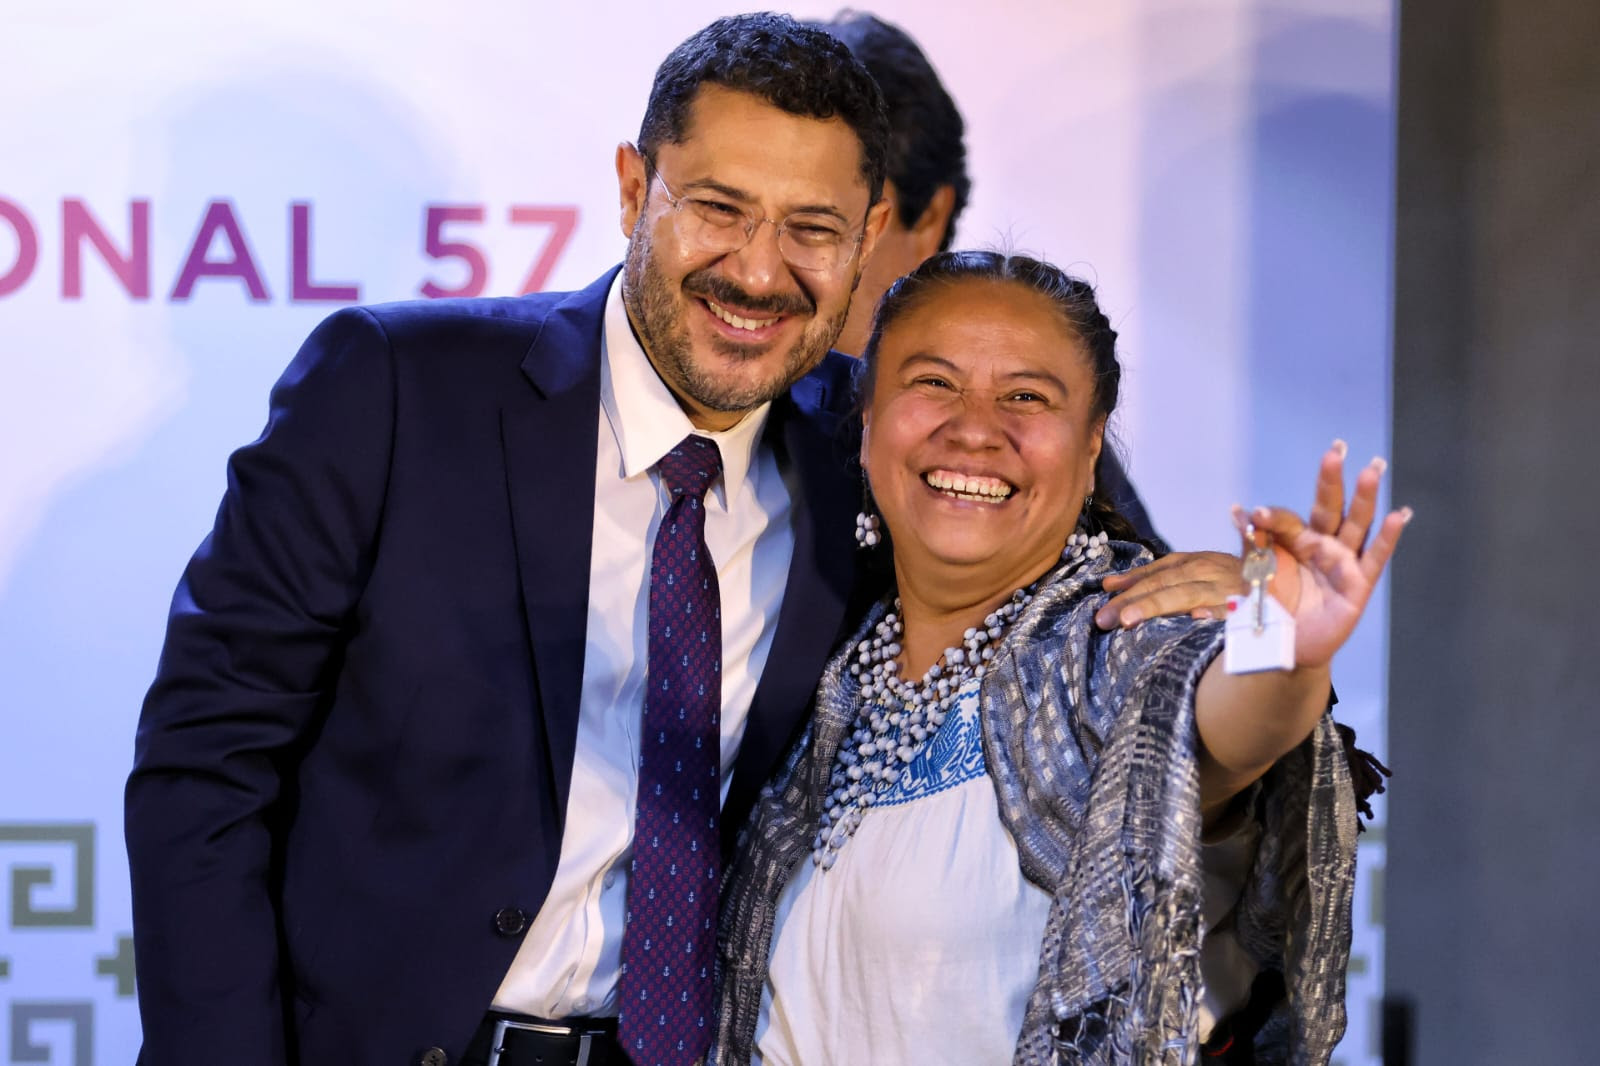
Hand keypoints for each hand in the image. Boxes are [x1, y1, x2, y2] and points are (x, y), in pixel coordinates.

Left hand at [1096, 551, 1247, 628]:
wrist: (1282, 587)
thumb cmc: (1229, 584)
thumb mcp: (1195, 574)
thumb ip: (1156, 579)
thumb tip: (1108, 585)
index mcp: (1196, 563)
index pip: (1158, 572)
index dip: (1130, 581)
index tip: (1104, 591)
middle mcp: (1209, 571)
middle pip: (1165, 584)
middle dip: (1132, 601)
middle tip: (1103, 618)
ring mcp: (1228, 590)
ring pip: (1187, 596)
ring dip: (1157, 606)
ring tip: (1129, 620)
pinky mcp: (1248, 609)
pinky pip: (1228, 614)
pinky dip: (1213, 615)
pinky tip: (1195, 619)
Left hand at [1236, 442, 1410, 667]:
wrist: (1284, 644)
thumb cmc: (1273, 606)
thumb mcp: (1256, 573)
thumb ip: (1252, 543)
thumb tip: (1238, 510)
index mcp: (1296, 539)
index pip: (1287, 519)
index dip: (1272, 517)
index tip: (1254, 515)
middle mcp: (1323, 544)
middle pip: (1329, 506)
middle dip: (1332, 479)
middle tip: (1336, 449)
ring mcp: (1344, 562)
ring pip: (1356, 523)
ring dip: (1364, 497)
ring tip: (1372, 469)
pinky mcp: (1359, 584)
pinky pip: (1376, 557)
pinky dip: (1388, 536)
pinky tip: (1399, 514)